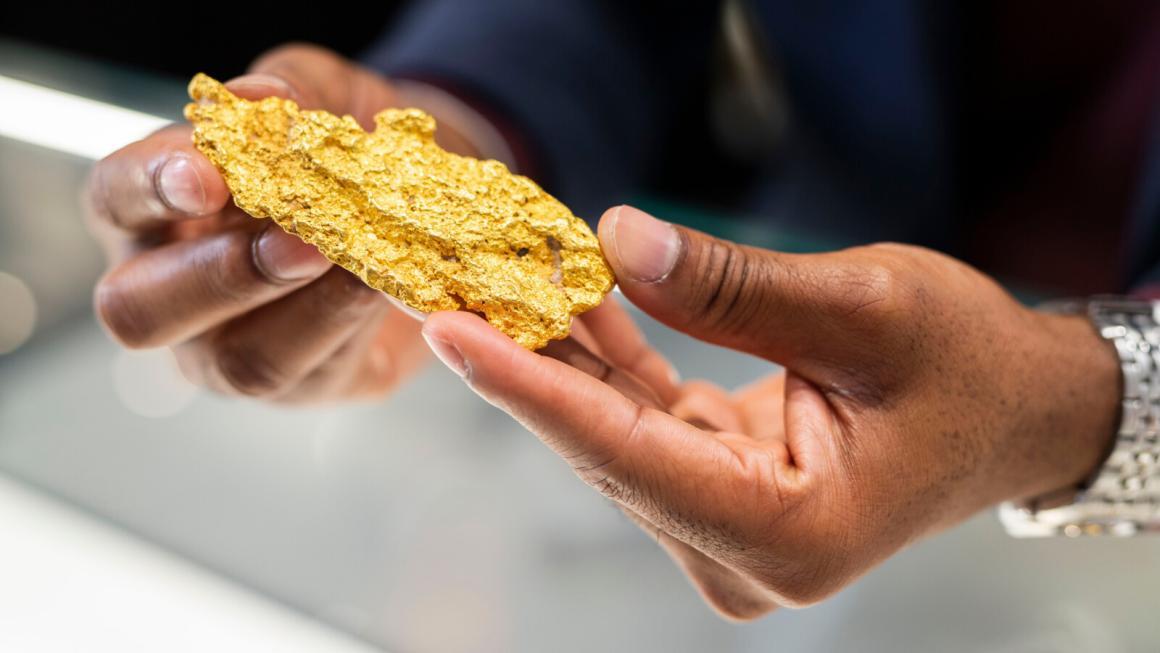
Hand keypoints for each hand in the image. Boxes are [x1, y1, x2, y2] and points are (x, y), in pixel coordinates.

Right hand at [85, 44, 485, 401]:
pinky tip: (389, 285)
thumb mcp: (326, 96)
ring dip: (306, 311)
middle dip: (220, 275)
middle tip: (298, 239)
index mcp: (151, 211)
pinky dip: (355, 325)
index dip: (150, 187)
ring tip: (359, 262)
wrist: (423, 203)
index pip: (115, 197)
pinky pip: (319, 372)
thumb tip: (263, 97)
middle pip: (141, 310)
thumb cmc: (343, 147)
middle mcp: (170, 293)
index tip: (205, 175)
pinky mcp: (305, 385)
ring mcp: (229, 353)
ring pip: (240, 362)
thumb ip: (293, 86)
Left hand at [419, 205, 1121, 618]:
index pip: (627, 457)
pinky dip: (613, 367)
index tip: (452, 334)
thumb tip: (618, 241)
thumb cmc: (973, 366)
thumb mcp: (868, 307)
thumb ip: (734, 287)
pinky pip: (645, 426)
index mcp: (791, 535)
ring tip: (510, 276)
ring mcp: (730, 533)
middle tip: (463, 279)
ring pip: (618, 436)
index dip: (531, 391)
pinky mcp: (723, 497)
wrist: (1021, 408)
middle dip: (535, 364)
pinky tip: (580, 303)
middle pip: (610, 450)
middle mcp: (748, 557)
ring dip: (568, 358)